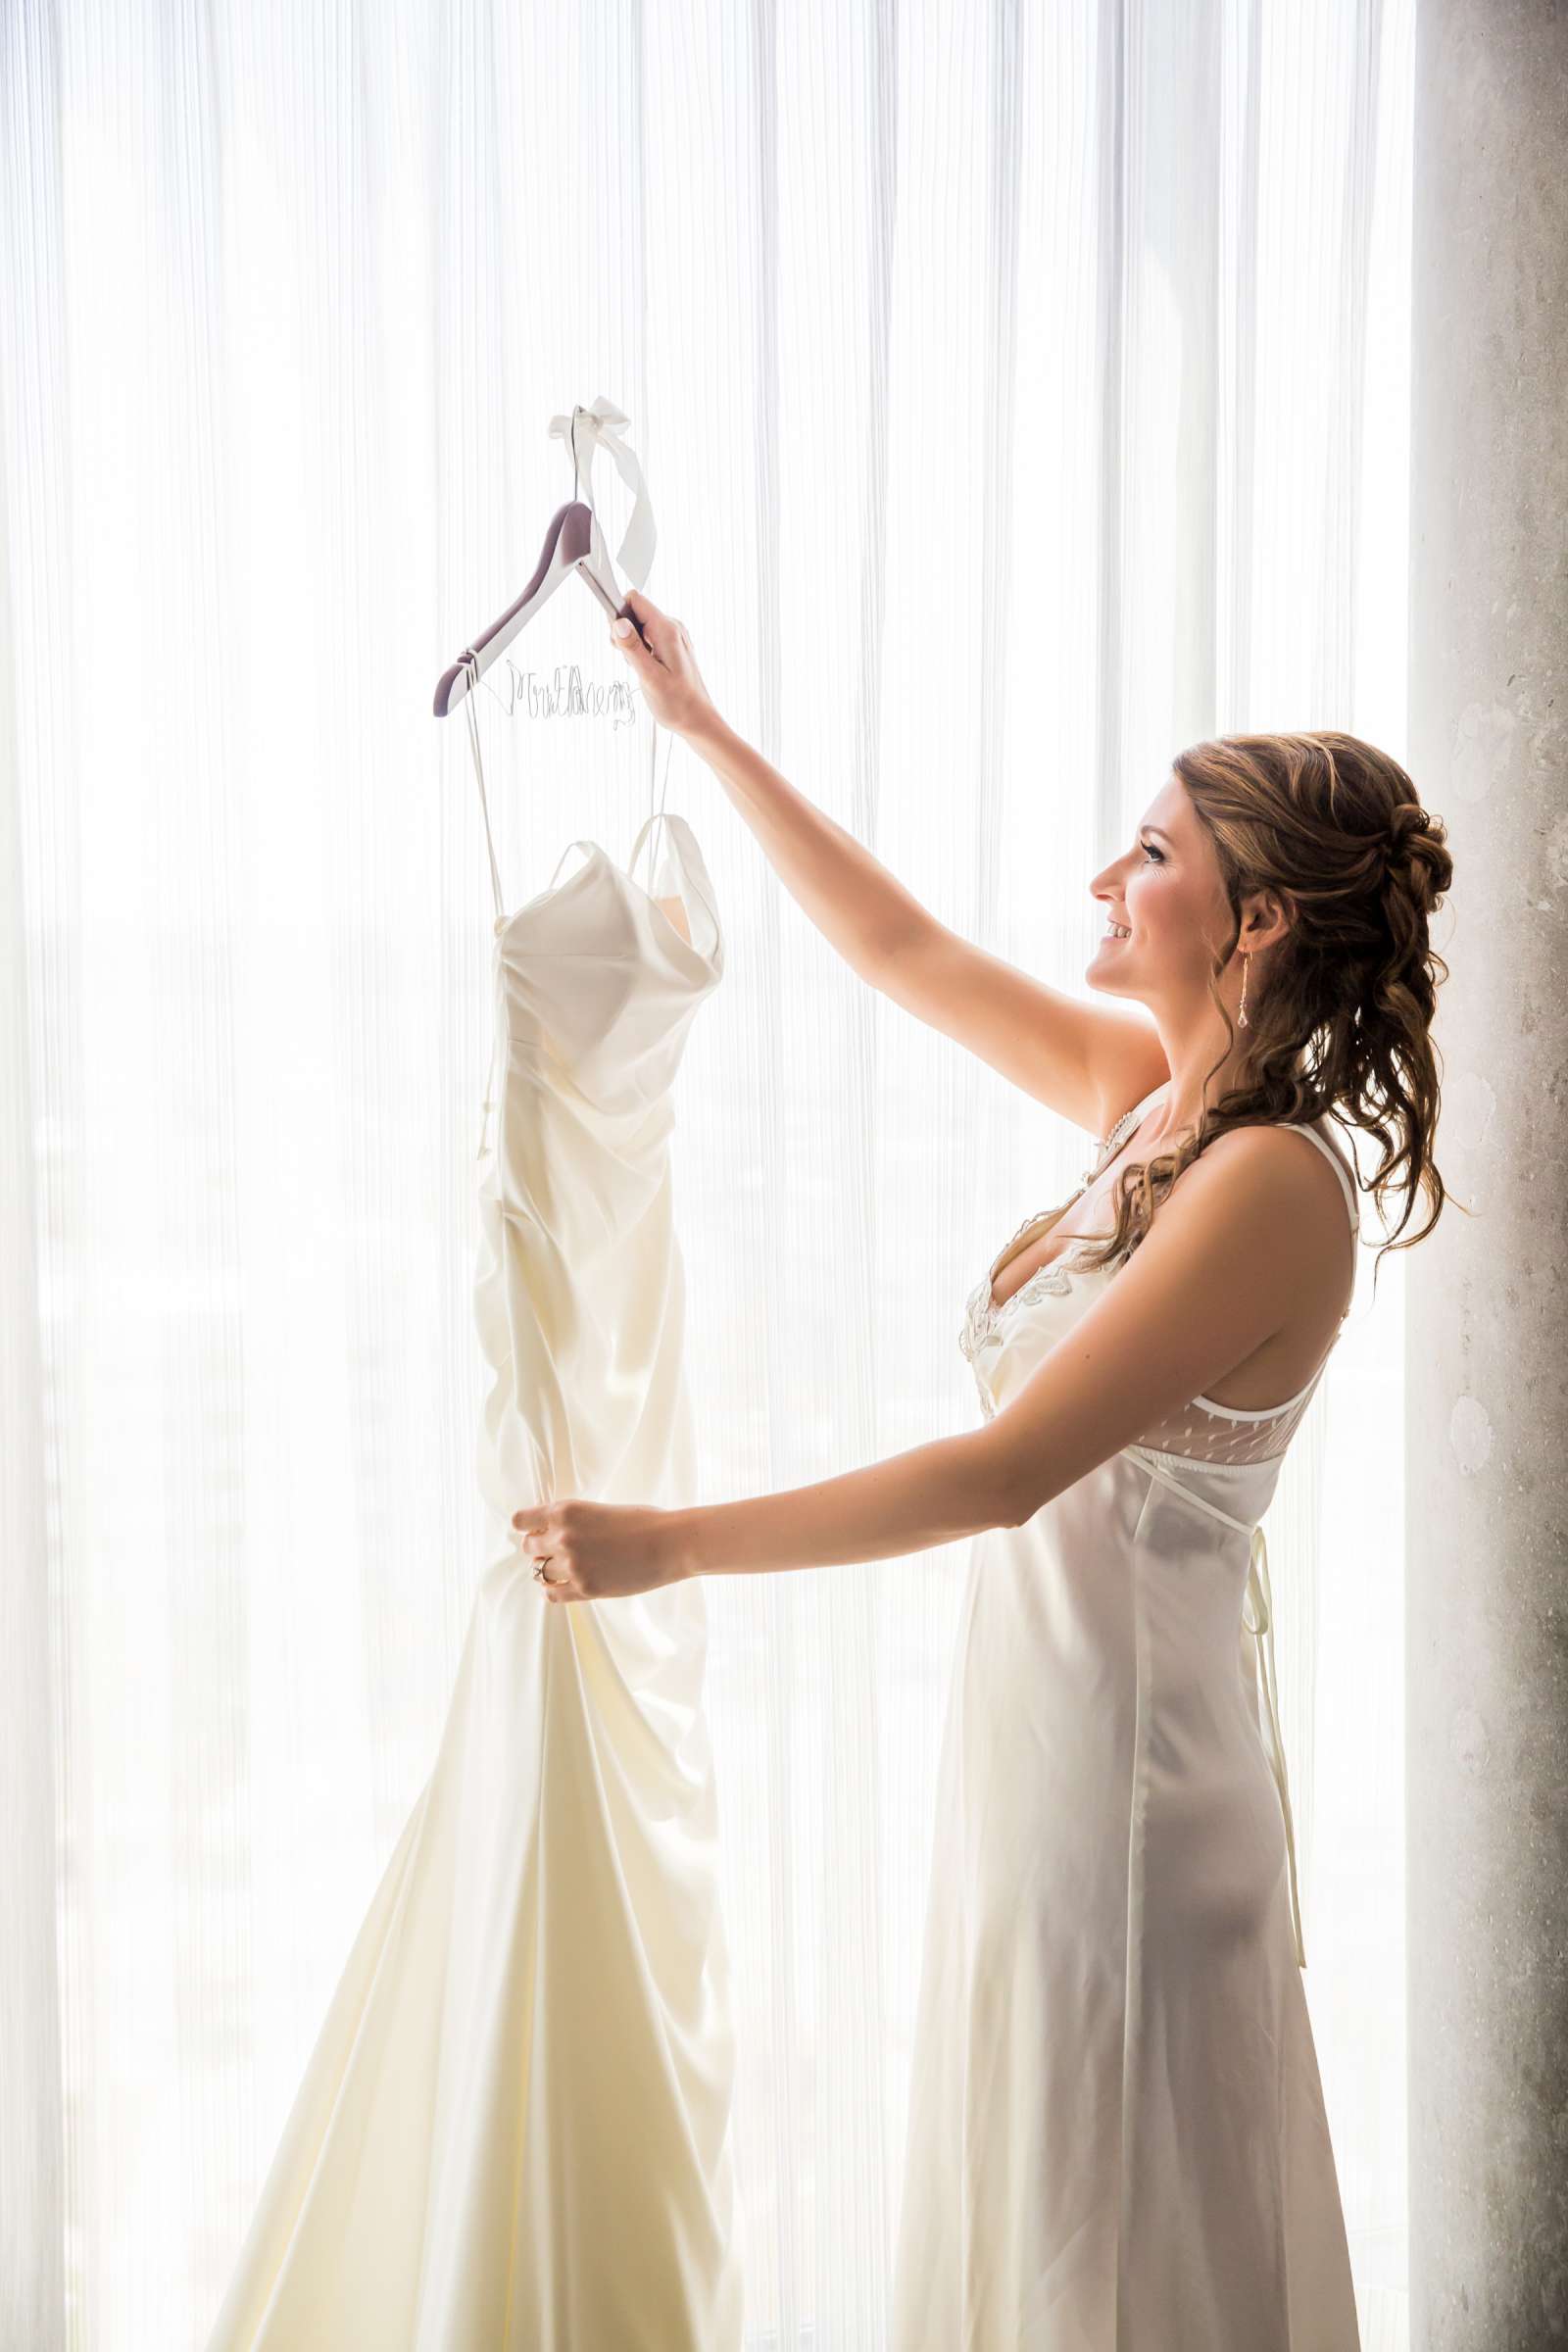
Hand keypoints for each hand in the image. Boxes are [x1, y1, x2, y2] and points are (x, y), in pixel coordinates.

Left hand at [512, 1497, 691, 1603]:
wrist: (670, 1543)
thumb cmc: (643, 1521)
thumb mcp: (601, 1509)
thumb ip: (573, 1520)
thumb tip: (552, 1531)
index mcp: (566, 1511)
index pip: (521, 1521)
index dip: (527, 1526)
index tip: (535, 1529)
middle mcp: (563, 1538)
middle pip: (528, 1547)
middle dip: (538, 1548)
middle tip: (554, 1549)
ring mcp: (572, 1566)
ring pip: (538, 1571)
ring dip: (547, 1568)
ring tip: (563, 1567)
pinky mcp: (585, 1589)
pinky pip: (552, 1594)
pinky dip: (554, 1589)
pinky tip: (566, 1584)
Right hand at [609, 589, 718, 737]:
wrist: (698, 720)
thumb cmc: (677, 703)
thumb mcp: (650, 677)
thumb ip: (632, 648)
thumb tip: (617, 622)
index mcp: (667, 630)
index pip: (634, 599)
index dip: (618, 613)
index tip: (616, 638)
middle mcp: (672, 627)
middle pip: (634, 612)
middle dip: (623, 633)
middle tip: (632, 661)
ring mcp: (672, 636)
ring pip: (639, 626)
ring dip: (631, 645)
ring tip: (642, 669)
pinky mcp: (670, 646)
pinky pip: (647, 638)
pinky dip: (640, 652)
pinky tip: (647, 670)